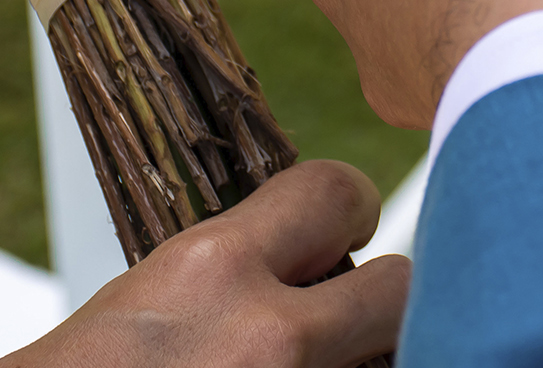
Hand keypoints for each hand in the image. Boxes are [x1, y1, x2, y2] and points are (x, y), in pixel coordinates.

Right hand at [0, 161, 406, 367]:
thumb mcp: (144, 301)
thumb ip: (227, 275)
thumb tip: (295, 261)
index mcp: (212, 270)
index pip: (335, 191)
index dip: (347, 206)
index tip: (341, 226)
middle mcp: (265, 339)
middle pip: (398, 289)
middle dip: (381, 298)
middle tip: (351, 311)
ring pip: (387, 360)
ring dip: (361, 357)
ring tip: (314, 359)